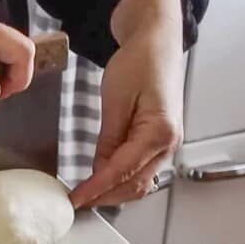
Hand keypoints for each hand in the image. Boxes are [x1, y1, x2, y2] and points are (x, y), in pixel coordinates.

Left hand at [69, 0, 184, 208]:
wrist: (158, 41)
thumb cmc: (139, 62)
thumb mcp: (115, 98)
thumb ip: (109, 138)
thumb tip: (99, 169)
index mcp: (159, 132)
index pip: (122, 172)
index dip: (96, 189)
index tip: (75, 200)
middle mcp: (169, 144)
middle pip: (135, 185)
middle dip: (105, 197)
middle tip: (76, 202)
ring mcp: (168, 144)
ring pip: (141, 181)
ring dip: (114, 192)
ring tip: (86, 195)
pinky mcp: (160, 140)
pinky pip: (142, 169)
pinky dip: (123, 180)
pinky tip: (102, 180)